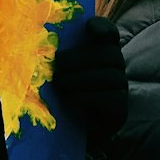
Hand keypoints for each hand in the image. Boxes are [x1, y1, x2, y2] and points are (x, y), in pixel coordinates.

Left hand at [52, 17, 127, 139]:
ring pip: (110, 76)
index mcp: (101, 50)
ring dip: (81, 79)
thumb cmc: (61, 94)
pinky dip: (88, 97)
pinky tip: (71, 98)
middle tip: (57, 65)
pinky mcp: (121, 110)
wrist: (70, 131)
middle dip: (80, 58)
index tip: (88, 28)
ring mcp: (121, 88)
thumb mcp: (58, 71)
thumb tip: (38, 42)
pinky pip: (111, 98)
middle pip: (108, 54)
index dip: (101, 27)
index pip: (109, 32)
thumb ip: (56, 56)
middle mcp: (115, 66)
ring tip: (60, 83)